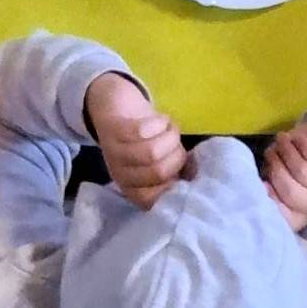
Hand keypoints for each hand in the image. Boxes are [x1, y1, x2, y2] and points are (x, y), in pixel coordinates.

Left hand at [85, 71, 187, 209]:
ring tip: (172, 130)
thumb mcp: (161, 158)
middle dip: (177, 157)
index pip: (152, 200)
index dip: (173, 186)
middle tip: (178, 145)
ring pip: (152, 153)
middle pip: (158, 173)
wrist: (115, 107)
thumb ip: (175, 169)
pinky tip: (162, 120)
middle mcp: (120, 175)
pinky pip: (141, 131)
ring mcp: (114, 153)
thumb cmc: (144, 138)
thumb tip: (193, 175)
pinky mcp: (113, 130)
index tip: (182, 168)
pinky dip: (160, 123)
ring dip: (171, 138)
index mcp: (132, 188)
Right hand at [264, 103, 306, 231]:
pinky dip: (302, 144)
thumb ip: (271, 179)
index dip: (271, 204)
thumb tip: (261, 186)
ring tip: (282, 140)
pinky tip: (298, 138)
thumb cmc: (301, 153)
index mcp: (302, 210)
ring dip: (287, 151)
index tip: (262, 182)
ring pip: (303, 172)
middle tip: (271, 152)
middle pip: (291, 194)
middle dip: (276, 169)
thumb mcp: (280, 167)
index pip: (287, 220)